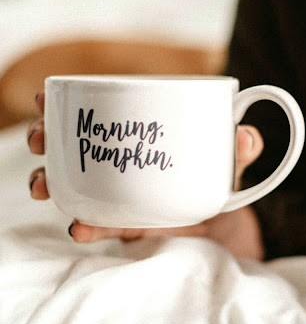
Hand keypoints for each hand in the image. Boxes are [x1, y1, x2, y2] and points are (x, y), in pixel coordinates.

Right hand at [28, 91, 265, 259]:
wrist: (227, 221)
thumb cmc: (219, 176)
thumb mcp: (231, 158)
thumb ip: (242, 147)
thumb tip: (246, 137)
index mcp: (140, 135)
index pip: (99, 114)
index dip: (67, 105)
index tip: (45, 97)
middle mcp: (121, 162)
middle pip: (73, 146)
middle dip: (47, 139)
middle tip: (40, 138)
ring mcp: (119, 194)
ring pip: (73, 184)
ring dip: (50, 182)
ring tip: (43, 185)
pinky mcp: (128, 224)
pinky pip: (102, 223)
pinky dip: (88, 225)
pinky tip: (79, 226)